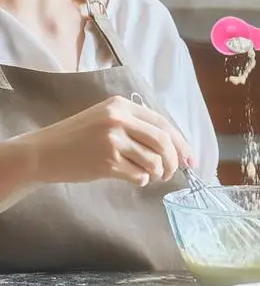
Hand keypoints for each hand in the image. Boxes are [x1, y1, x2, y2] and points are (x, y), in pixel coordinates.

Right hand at [19, 96, 193, 187]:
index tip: (190, 159)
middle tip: (170, 173)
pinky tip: (134, 179)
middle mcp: (119, 119)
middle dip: (173, 161)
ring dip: (158, 173)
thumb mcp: (107, 120)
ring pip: (153, 160)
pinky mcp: (106, 161)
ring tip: (150, 176)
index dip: (181, 143)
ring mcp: (112, 140)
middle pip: (163, 142)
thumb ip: (136, 127)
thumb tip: (174, 147)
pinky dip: (142, 180)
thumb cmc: (78, 138)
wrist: (42, 152)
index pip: (164, 124)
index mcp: (122, 105)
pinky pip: (138, 174)